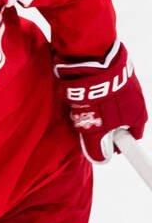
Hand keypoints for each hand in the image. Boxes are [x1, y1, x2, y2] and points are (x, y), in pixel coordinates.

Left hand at [54, 42, 145, 161]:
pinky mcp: (117, 75)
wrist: (93, 63)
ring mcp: (129, 86)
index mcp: (138, 116)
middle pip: (122, 121)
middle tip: (89, 125)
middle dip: (106, 125)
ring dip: (100, 109)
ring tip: (84, 107)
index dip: (120, 144)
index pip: (133, 137)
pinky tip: (84, 94)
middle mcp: (138, 101)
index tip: (108, 146)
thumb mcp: (95, 129)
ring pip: (114, 106)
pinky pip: (107, 91)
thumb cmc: (98, 98)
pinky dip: (97, 95)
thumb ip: (98, 147)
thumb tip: (101, 159)